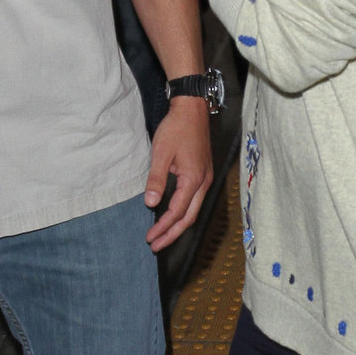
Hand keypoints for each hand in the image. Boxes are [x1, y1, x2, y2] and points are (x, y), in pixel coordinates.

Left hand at [144, 96, 212, 250]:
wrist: (192, 109)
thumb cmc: (177, 128)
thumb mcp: (161, 153)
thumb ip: (156, 179)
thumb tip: (151, 203)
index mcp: (194, 179)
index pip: (177, 212)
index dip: (163, 227)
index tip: (150, 238)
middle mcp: (203, 182)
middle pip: (189, 217)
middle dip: (172, 234)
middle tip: (156, 245)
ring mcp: (205, 178)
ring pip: (193, 210)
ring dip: (178, 225)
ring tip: (163, 235)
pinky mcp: (203, 173)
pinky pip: (194, 200)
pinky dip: (183, 212)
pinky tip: (173, 215)